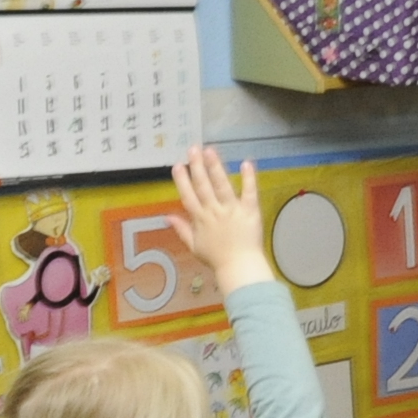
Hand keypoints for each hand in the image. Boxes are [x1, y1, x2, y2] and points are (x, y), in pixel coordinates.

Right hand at [169, 147, 274, 293]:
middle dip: (197, 167)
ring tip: (210, 151)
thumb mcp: (194, 246)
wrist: (239, 268)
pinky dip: (248, 179)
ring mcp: (232, 210)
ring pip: (222, 186)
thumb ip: (182, 229)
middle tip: (193, 149)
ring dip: (216, 167)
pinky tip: (246, 163)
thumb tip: (167, 217)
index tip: (178, 165)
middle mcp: (214, 212)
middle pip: (203, 186)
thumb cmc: (217, 259)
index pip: (189, 196)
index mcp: (200, 219)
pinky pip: (249, 193)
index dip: (182, 180)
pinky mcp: (250, 212)